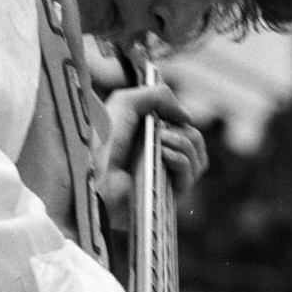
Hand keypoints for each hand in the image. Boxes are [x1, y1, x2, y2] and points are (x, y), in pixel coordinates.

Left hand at [99, 83, 207, 224]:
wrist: (94, 173)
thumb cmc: (103, 139)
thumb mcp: (126, 102)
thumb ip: (159, 96)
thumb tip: (186, 116)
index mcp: (151, 138)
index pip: (183, 127)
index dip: (180, 118)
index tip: (167, 115)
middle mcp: (161, 157)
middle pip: (195, 141)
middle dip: (183, 130)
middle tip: (160, 131)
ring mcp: (166, 178)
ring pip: (198, 157)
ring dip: (183, 142)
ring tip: (160, 141)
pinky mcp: (169, 196)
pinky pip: (191, 174)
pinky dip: (181, 159)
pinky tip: (162, 155)